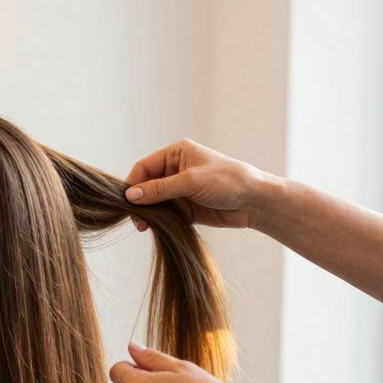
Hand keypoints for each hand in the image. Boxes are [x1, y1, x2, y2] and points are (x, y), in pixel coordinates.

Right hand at [124, 139, 279, 231]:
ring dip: (147, 213)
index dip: (133, 184)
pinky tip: (154, 228)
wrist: (255, 202)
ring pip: (153, 201)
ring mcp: (179, 189)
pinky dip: (157, 220)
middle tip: (136, 219)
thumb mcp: (191, 182)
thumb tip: (130, 196)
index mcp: (176, 153)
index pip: (144, 167)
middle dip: (139, 202)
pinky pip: (164, 213)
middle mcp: (175, 169)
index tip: (127, 202)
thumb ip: (160, 189)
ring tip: (144, 227)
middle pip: (145, 185)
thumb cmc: (227, 181)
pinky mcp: (185, 207)